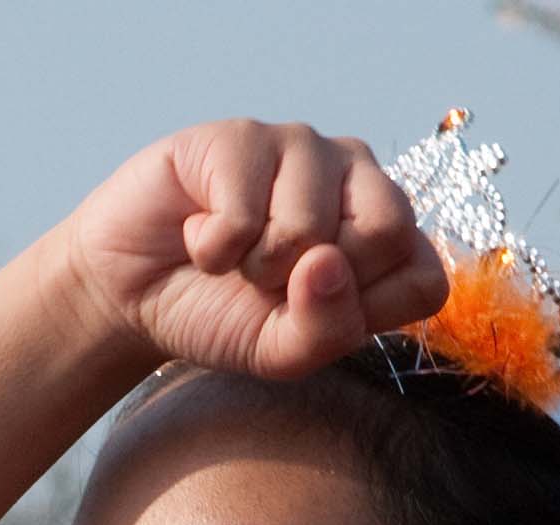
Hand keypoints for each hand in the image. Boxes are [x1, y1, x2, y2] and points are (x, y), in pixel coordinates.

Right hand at [58, 120, 446, 384]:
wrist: (135, 293)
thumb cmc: (221, 315)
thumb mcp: (282, 352)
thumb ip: (327, 329)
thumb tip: (328, 261)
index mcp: (384, 234)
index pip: (424, 277)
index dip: (368, 311)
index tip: (316, 313)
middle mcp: (356, 179)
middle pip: (386, 231)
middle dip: (315, 282)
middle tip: (273, 281)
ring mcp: (303, 148)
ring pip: (310, 225)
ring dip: (254, 267)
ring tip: (234, 256)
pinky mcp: (245, 136)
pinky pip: (245, 214)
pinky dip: (212, 248)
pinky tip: (200, 232)